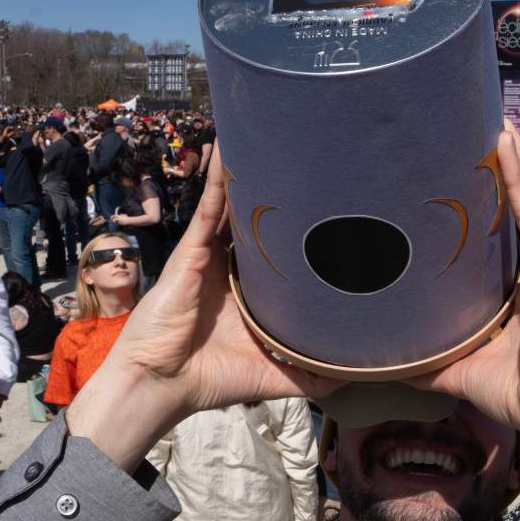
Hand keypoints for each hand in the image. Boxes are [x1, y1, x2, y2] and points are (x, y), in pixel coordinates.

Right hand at [65, 146, 340, 471]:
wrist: (163, 384)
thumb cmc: (211, 378)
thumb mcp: (274, 375)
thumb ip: (311, 374)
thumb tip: (356, 374)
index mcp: (248, 291)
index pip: (278, 253)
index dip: (300, 232)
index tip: (333, 212)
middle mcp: (229, 267)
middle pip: (258, 221)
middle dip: (281, 195)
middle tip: (313, 164)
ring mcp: (209, 255)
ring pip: (235, 206)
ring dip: (251, 173)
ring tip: (274, 136)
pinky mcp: (192, 250)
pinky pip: (210, 207)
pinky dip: (220, 177)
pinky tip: (231, 146)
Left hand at [409, 128, 519, 509]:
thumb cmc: (511, 389)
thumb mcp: (453, 364)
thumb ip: (421, 355)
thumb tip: (377, 359)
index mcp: (514, 282)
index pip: (500, 226)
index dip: (488, 192)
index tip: (461, 163)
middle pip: (517, 201)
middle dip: (501, 164)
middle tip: (479, 123)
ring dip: (512, 158)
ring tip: (494, 121)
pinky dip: (519, 180)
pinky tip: (506, 148)